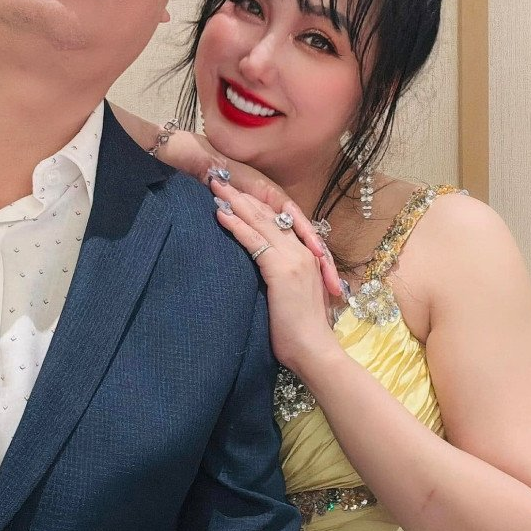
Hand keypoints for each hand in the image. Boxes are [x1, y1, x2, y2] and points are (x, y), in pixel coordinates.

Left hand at [210, 179, 339, 371]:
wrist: (315, 351)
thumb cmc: (301, 332)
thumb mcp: (292, 296)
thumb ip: (281, 277)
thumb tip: (258, 270)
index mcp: (306, 255)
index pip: (277, 221)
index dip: (255, 205)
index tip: (236, 192)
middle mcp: (301, 250)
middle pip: (267, 215)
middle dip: (242, 196)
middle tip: (219, 180)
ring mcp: (293, 258)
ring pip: (260, 222)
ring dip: (235, 203)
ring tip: (215, 188)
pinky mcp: (281, 269)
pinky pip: (254, 240)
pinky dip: (236, 225)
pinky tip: (221, 213)